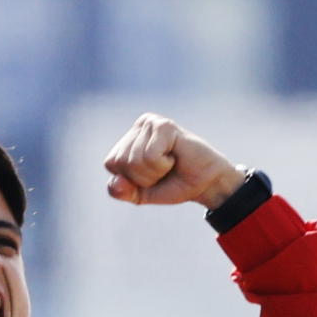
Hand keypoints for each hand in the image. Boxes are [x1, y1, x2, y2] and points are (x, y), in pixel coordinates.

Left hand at [100, 114, 245, 210]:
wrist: (205, 184)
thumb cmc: (173, 184)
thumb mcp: (141, 194)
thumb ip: (122, 191)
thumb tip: (115, 182)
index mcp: (128, 140)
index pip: (111, 164)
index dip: (131, 179)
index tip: (151, 176)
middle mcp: (138, 127)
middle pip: (122, 162)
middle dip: (143, 177)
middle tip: (164, 170)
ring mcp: (151, 123)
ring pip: (135, 160)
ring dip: (155, 172)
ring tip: (170, 163)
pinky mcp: (164, 126)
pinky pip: (150, 156)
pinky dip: (163, 165)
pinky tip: (175, 156)